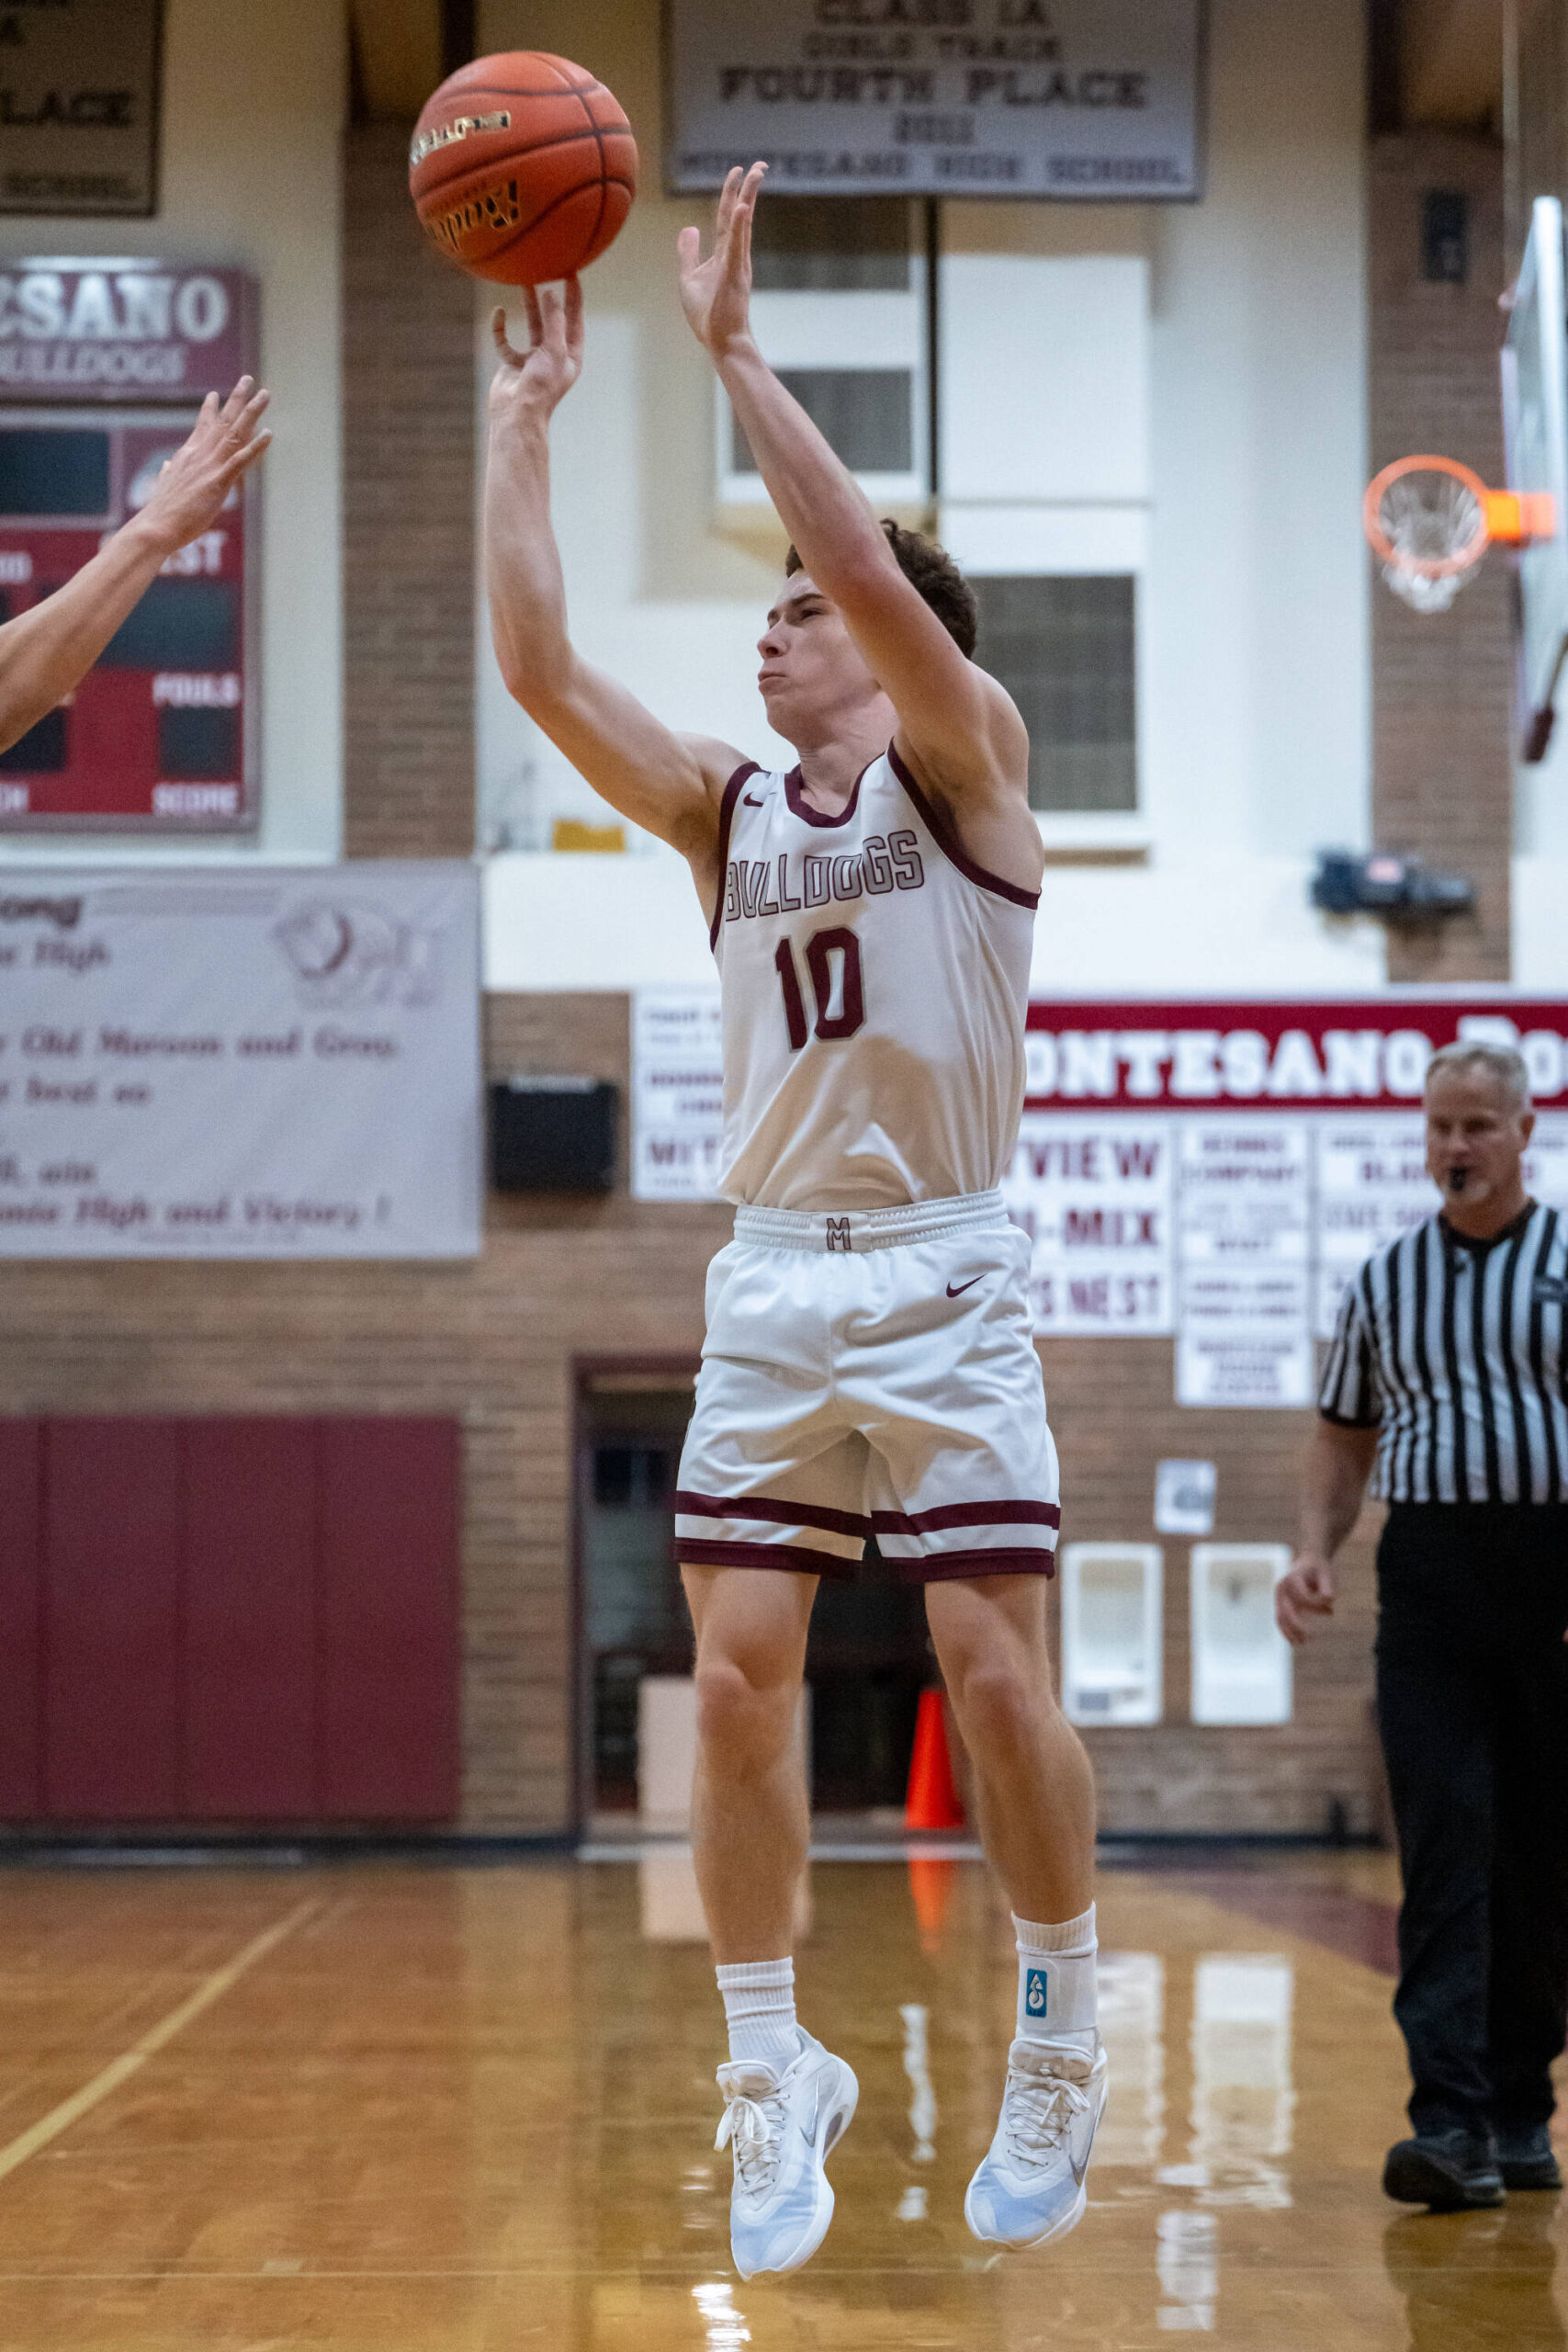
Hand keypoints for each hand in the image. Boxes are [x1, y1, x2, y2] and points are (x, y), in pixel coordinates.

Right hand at [132, 378, 270, 557]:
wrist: (156, 526)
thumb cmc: (161, 512)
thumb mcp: (165, 486)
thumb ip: (169, 473)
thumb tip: (166, 466)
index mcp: (188, 456)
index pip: (202, 427)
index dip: (211, 410)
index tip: (216, 394)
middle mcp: (200, 454)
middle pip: (222, 421)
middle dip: (236, 399)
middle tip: (248, 379)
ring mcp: (210, 466)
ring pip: (234, 432)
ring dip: (251, 412)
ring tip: (265, 394)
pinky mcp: (218, 482)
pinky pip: (241, 460)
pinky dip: (256, 446)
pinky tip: (269, 434)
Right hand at [489, 282, 582, 424]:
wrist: (517, 413)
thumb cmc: (541, 387)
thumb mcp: (554, 350)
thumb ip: (554, 320)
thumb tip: (551, 293)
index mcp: (570, 355)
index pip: (575, 319)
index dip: (574, 297)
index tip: (571, 273)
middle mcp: (553, 355)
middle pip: (554, 319)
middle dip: (552, 297)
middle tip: (549, 271)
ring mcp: (533, 358)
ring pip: (532, 325)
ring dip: (530, 305)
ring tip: (526, 281)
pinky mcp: (514, 363)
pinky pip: (506, 340)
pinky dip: (501, 327)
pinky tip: (500, 312)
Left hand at [677, 162, 764, 361]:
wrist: (720, 341)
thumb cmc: (707, 315)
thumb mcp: (689, 278)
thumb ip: (688, 252)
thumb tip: (689, 228)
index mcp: (724, 253)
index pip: (727, 217)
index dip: (731, 193)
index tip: (738, 171)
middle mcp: (735, 254)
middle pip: (740, 214)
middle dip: (748, 188)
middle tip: (759, 165)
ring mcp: (737, 264)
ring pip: (742, 224)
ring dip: (748, 198)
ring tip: (755, 174)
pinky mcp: (734, 276)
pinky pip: (736, 247)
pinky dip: (738, 227)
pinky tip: (741, 207)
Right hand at [1276, 1553, 1335, 1645]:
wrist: (1309, 1560)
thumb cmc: (1320, 1568)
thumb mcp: (1327, 1573)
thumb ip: (1328, 1586)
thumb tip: (1330, 1600)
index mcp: (1292, 1579)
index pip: (1303, 1597)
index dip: (1317, 1604)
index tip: (1330, 1608)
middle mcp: (1282, 1588)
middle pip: (1286, 1611)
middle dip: (1297, 1625)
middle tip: (1311, 1636)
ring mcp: (1280, 1597)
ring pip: (1280, 1618)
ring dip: (1289, 1632)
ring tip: (1301, 1643)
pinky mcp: (1282, 1603)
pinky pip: (1281, 1619)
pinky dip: (1286, 1631)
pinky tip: (1295, 1641)